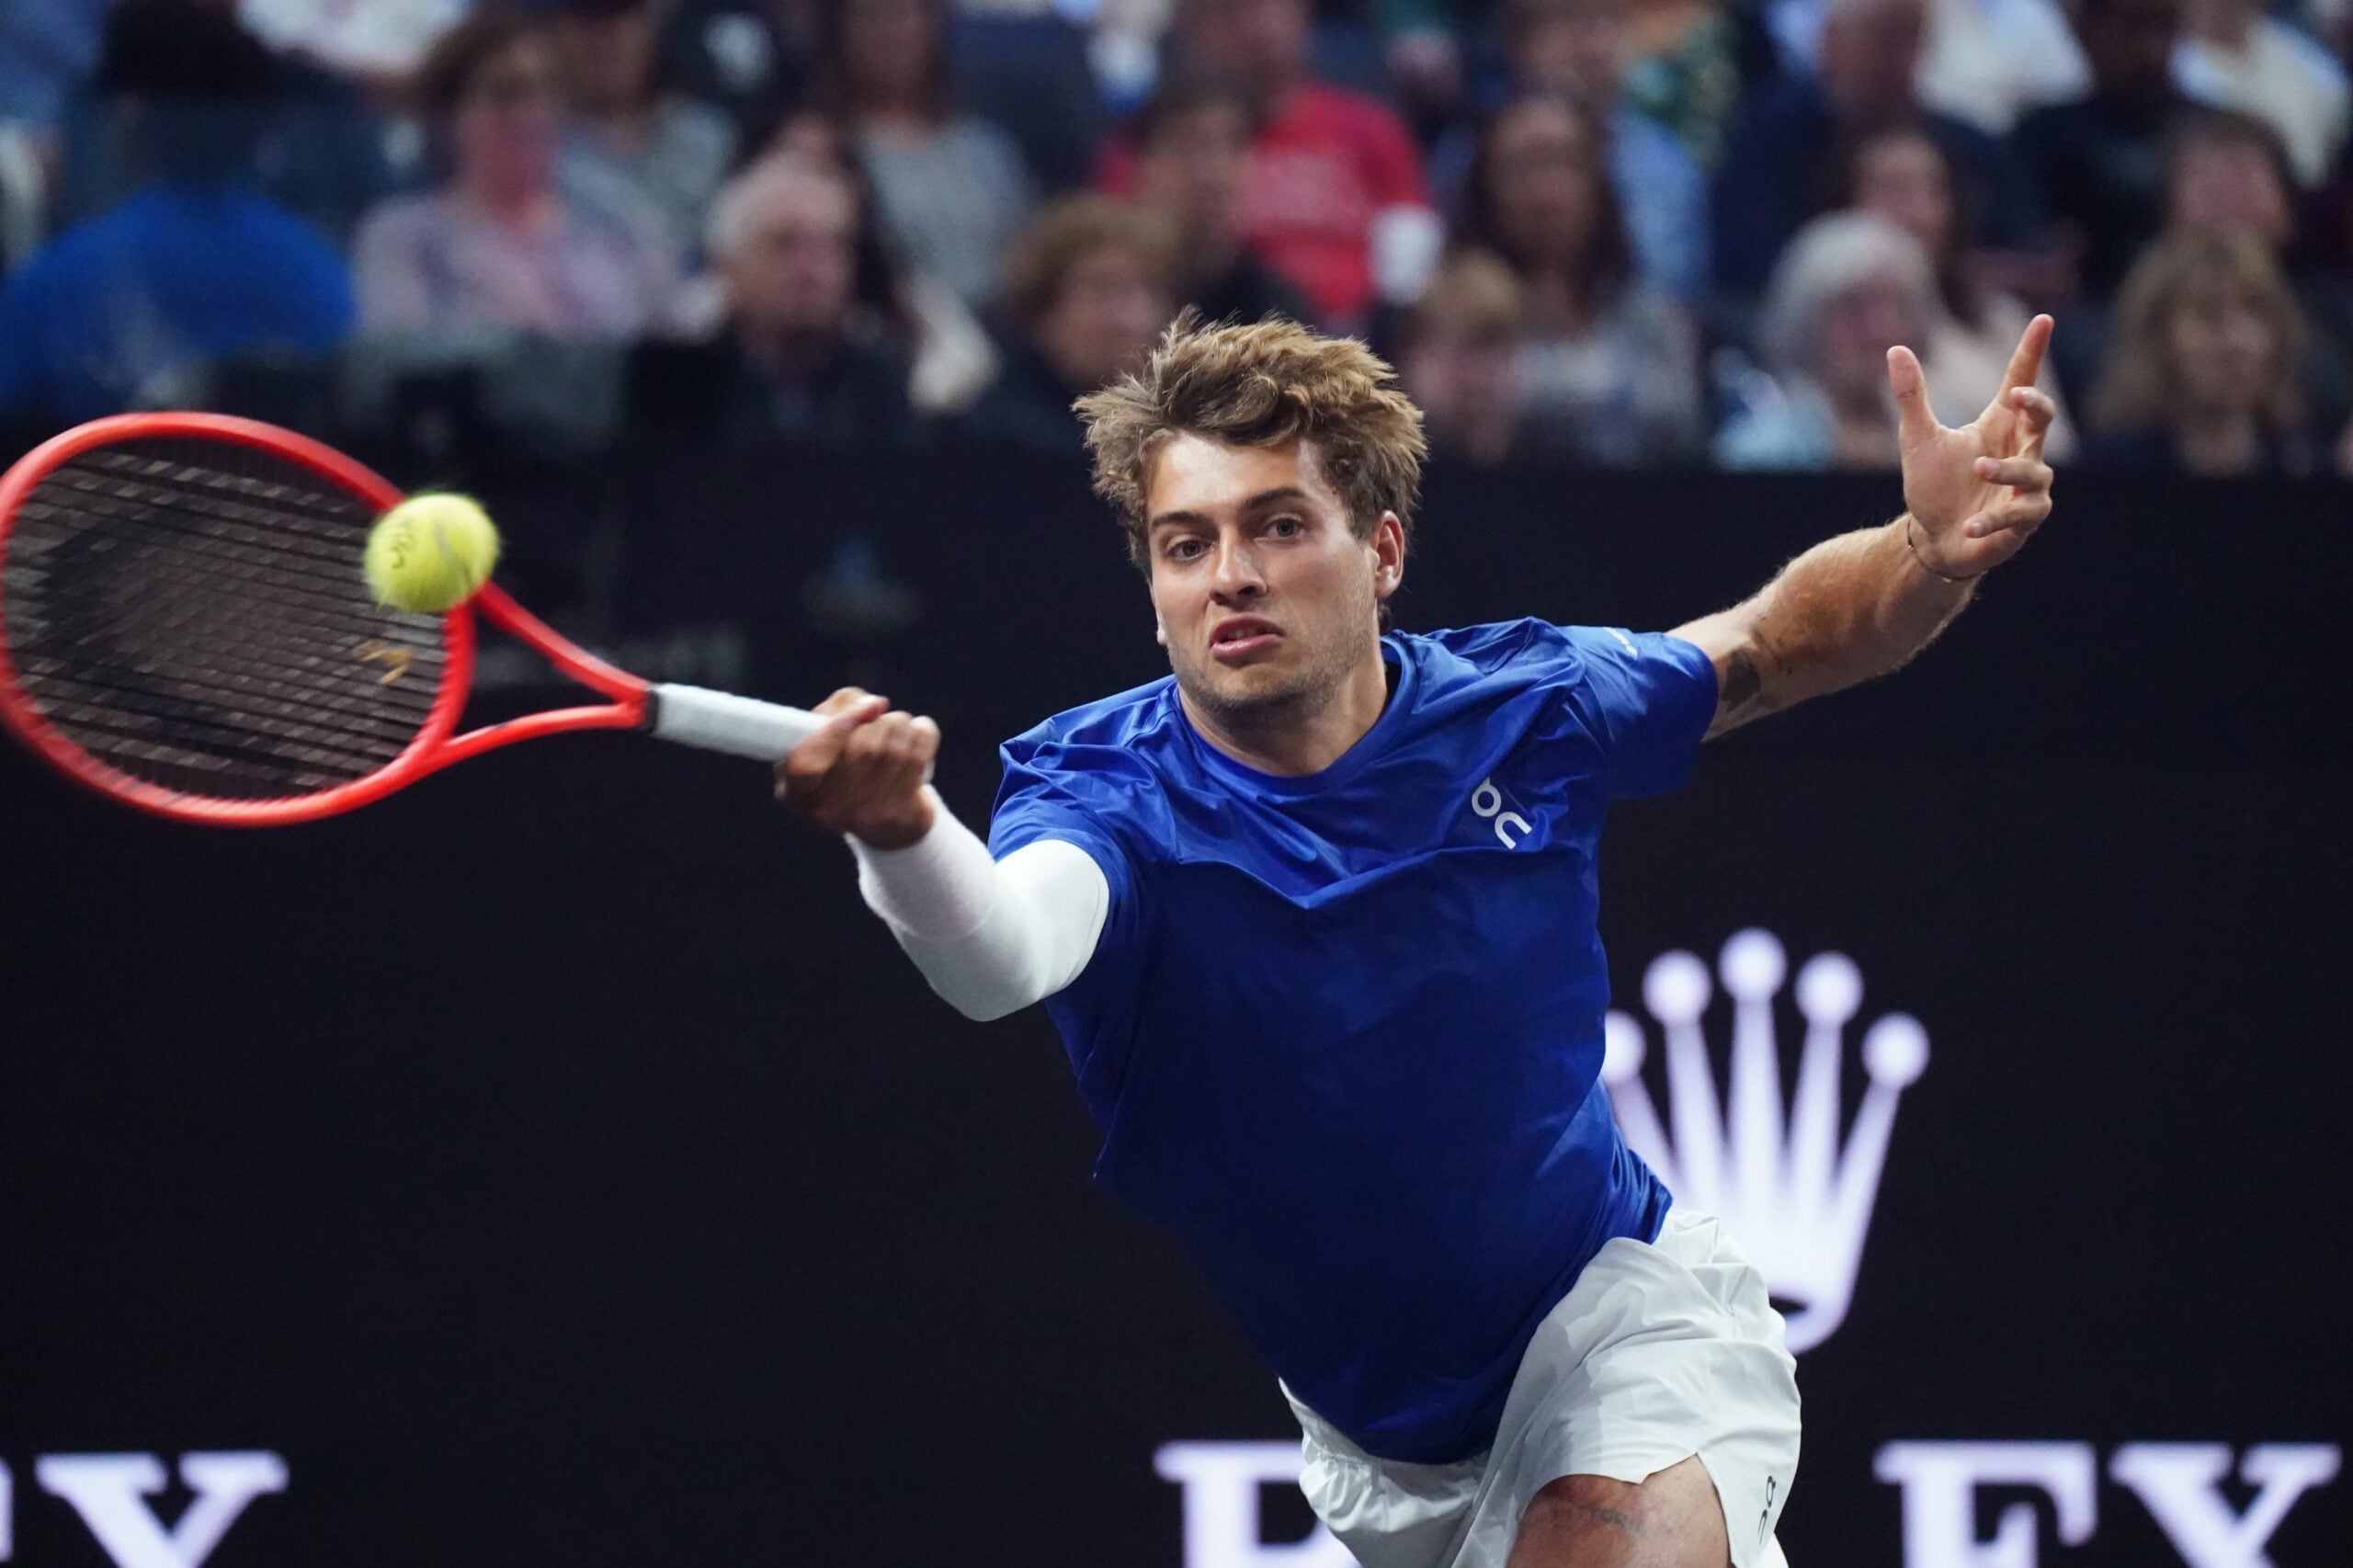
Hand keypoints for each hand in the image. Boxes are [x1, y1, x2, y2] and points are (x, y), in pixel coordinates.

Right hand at [774, 688, 938, 848]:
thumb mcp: (827, 738)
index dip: (832, 731)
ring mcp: (865, 816)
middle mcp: (826, 810)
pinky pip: (918, 756)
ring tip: (898, 728)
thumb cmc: (849, 766)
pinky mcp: (899, 815)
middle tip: (879, 718)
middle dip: (876, 720)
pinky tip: (918, 734)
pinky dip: (923, 733)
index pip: (805, 763)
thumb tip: (875, 705)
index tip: (857, 710)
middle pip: (860, 747)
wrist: (888, 823)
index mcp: (796, 792)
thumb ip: (837, 710)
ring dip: (900, 724)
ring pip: (893, 747)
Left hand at [1888, 314, 2058, 580]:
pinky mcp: (2022, 521)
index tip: (2043, 319)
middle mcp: (2020, 450)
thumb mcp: (1917, 438)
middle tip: (2018, 396)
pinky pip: (2018, 517)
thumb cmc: (1933, 485)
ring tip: (1980, 468)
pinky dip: (1993, 520)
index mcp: (1999, 424)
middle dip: (2037, 405)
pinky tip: (1970, 525)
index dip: (2032, 351)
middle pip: (2042, 418)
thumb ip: (1911, 395)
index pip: (2020, 381)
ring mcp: (2026, 487)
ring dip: (2007, 469)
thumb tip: (1895, 349)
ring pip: (2033, 471)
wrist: (1933, 538)